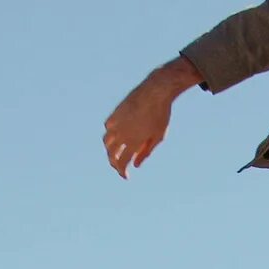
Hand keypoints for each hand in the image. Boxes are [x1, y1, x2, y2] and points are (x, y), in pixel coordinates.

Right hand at [103, 58, 201, 176]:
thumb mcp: (158, 136)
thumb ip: (146, 152)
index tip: (126, 176)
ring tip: (114, 152)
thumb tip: (136, 165)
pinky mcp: (116, 112)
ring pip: (106, 141)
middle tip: (119, 167)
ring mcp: (117, 123)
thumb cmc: (161, 115)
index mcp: (134, 142)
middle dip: (114, 163)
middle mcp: (122, 134)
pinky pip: (108, 126)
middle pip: (111, 154)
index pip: (122, 163)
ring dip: (109, 149)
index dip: (122, 172)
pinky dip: (110, 133)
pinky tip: (115, 135)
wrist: (156, 91)